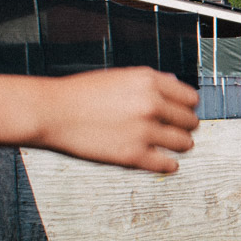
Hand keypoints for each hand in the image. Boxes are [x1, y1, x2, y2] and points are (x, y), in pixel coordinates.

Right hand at [37, 68, 198, 173]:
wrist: (50, 111)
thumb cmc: (80, 93)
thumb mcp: (120, 75)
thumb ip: (151, 81)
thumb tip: (176, 86)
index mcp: (148, 81)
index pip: (190, 98)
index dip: (187, 107)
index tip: (183, 112)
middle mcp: (151, 104)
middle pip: (190, 121)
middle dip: (184, 126)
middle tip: (177, 129)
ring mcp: (144, 131)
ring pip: (184, 143)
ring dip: (180, 145)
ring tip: (174, 145)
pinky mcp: (133, 155)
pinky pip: (167, 164)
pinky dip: (169, 165)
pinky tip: (167, 162)